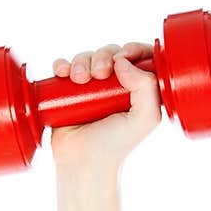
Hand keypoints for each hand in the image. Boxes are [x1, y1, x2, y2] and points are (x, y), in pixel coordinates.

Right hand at [49, 42, 161, 171]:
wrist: (83, 161)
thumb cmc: (116, 145)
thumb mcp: (144, 119)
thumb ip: (147, 88)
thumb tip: (122, 61)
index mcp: (140, 91)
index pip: (142, 57)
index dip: (134, 49)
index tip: (124, 57)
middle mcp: (117, 87)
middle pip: (112, 53)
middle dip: (104, 55)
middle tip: (100, 74)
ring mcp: (93, 88)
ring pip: (88, 56)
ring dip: (82, 60)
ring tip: (79, 79)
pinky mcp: (70, 90)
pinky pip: (66, 66)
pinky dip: (63, 64)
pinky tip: (63, 74)